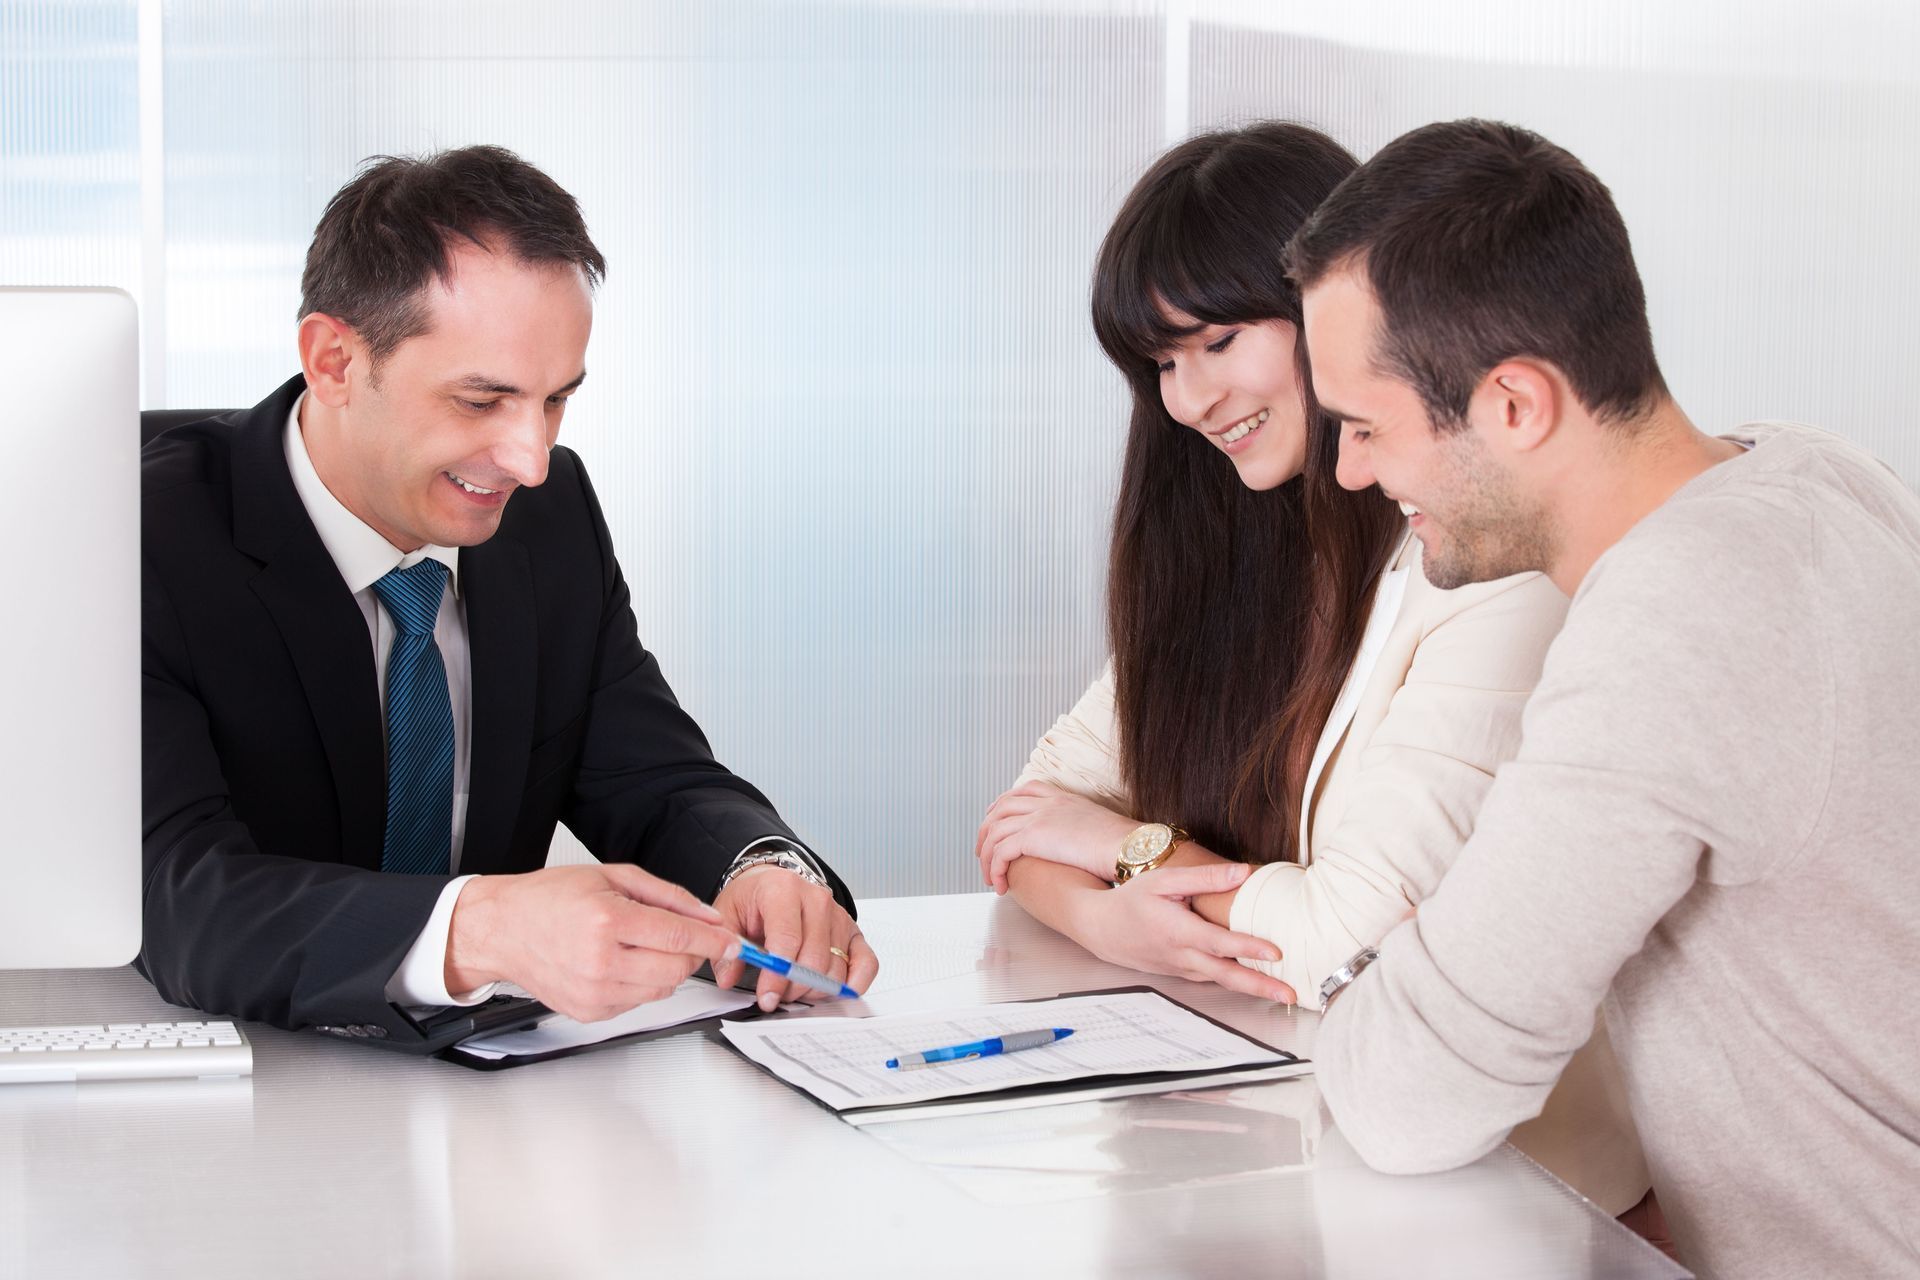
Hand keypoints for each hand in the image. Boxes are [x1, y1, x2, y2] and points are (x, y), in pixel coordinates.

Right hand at [444, 863, 741, 1022]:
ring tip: (640, 945)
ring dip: (665, 969)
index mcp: (607, 921)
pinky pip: (638, 1002)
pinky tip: (619, 963)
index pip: (679, 937)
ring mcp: (593, 992)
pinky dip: (641, 984)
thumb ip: (669, 897)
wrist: (503, 928)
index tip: (733, 940)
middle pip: (677, 970)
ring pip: (662, 990)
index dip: (714, 940)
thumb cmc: (552, 897)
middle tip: (681, 936)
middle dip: (691, 953)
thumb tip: (709, 917)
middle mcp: (600, 961)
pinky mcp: (589, 1012)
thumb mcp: (614, 876)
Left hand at [712, 867, 878, 1011]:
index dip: (777, 976)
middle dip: (793, 987)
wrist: (774, 881)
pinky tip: (836, 991)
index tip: (766, 997)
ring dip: (814, 989)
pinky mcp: (853, 931)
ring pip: (836, 968)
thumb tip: (728, 978)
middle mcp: (816, 900)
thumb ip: (726, 947)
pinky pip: (866, 963)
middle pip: (814, 959)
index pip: (787, 940)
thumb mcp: (727, 914)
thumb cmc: (753, 898)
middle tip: (776, 995)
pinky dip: (855, 983)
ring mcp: (838, 916)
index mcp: (784, 890)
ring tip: (794, 988)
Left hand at [975, 781, 1136, 892]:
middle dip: (986, 831)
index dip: (1002, 804)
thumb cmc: (1122, 845)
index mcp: (1062, 797)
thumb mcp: (1098, 827)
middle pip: (1001, 808)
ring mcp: (1038, 816)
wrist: (1128, 847)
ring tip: (990, 878)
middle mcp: (1046, 803)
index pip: (1023, 790)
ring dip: (986, 857)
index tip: (994, 818)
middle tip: (981, 853)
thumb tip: (1080, 844)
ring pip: (995, 831)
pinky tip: (1001, 886)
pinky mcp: (1033, 836)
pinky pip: (1000, 852)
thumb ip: (1081, 829)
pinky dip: (995, 870)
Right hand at [1067, 863, 1296, 1003]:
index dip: (1248, 947)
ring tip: (1283, 992)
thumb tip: (1243, 872)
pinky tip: (1256, 982)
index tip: (1276, 952)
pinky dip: (1235, 983)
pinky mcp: (1182, 974)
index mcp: (1178, 931)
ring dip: (1252, 988)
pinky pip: (1212, 978)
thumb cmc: (1132, 900)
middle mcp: (1181, 955)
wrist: (1101, 928)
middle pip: (1226, 975)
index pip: (1219, 942)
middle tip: (1290, 994)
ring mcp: (1182, 969)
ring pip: (1222, 981)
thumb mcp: (1164, 881)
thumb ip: (1204, 878)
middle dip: (1260, 986)